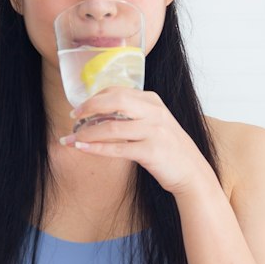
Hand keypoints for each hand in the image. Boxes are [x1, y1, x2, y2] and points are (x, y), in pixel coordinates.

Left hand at [60, 88, 216, 195]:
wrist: (192, 173)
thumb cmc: (168, 149)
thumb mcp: (155, 124)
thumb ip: (133, 115)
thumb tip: (98, 115)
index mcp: (153, 101)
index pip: (118, 91)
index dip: (94, 98)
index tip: (79, 108)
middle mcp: (154, 112)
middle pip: (114, 101)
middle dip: (89, 107)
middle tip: (72, 118)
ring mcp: (154, 131)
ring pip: (112, 126)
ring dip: (87, 133)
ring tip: (72, 139)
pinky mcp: (151, 151)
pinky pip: (117, 148)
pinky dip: (96, 148)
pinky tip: (83, 149)